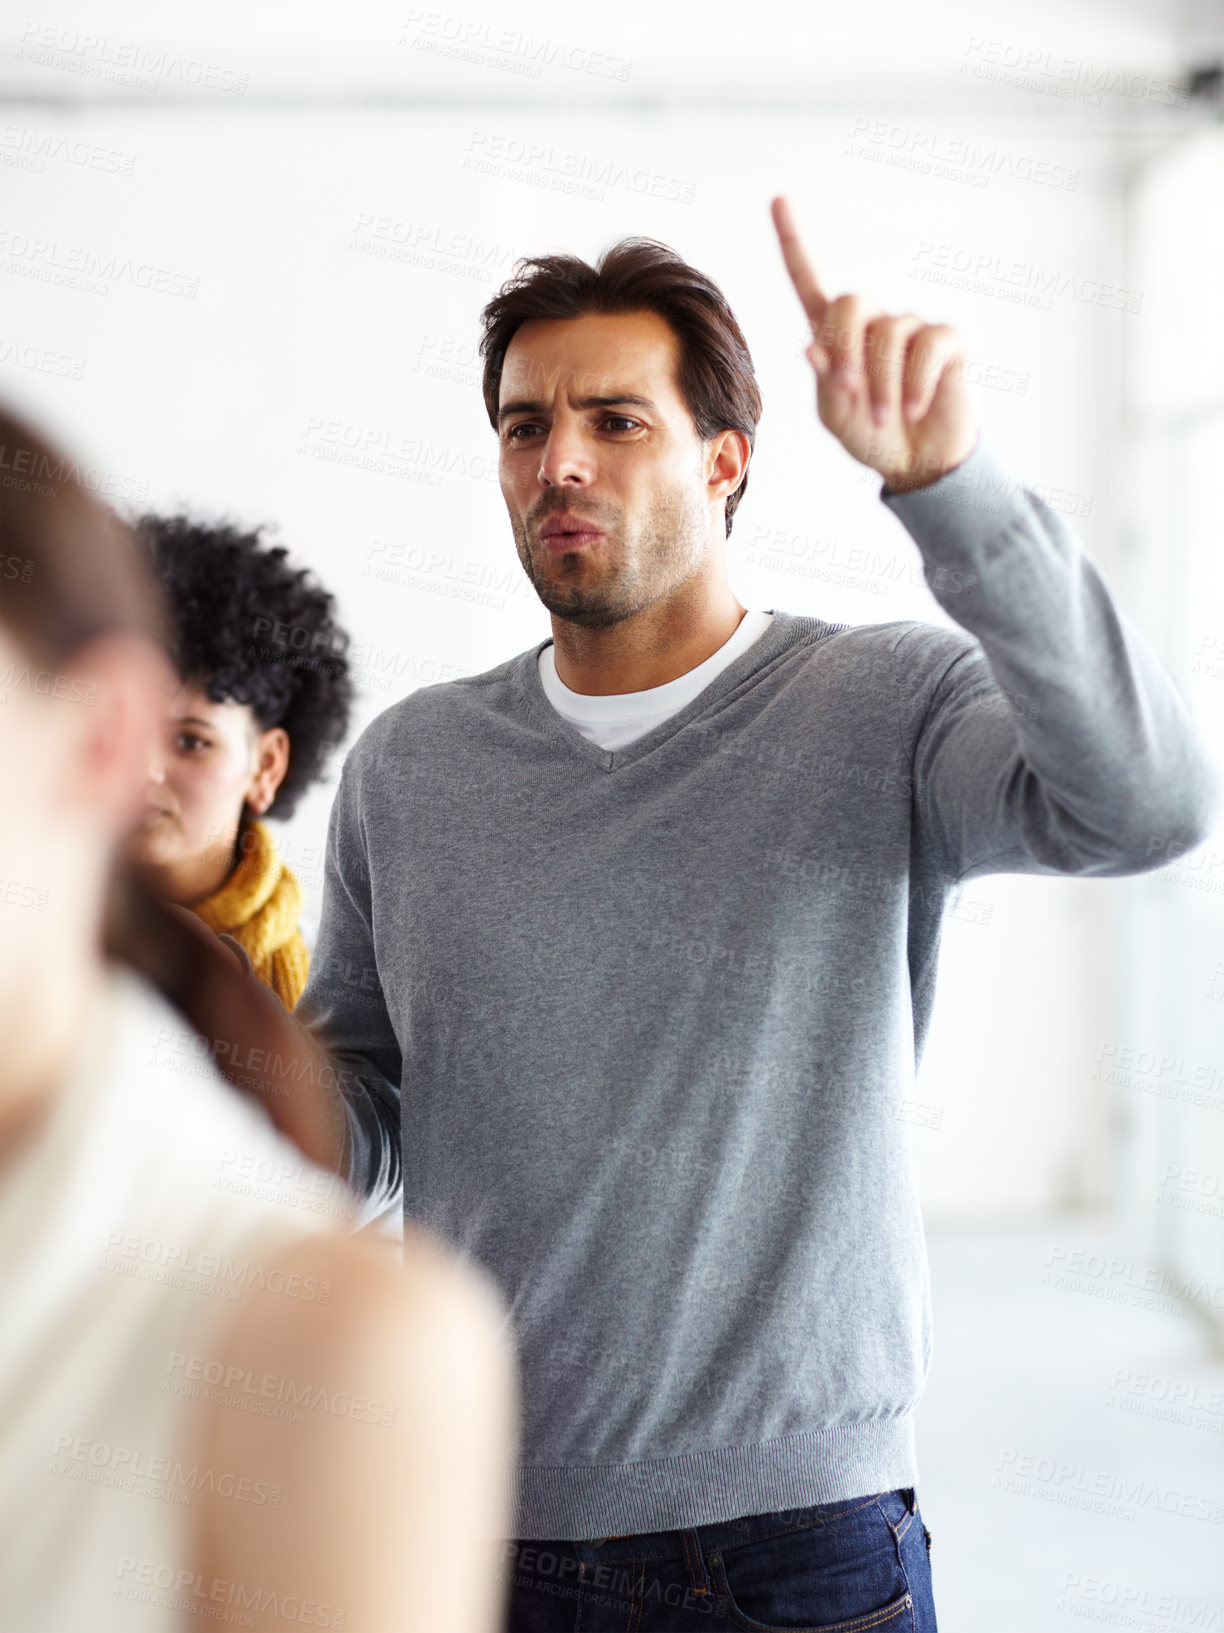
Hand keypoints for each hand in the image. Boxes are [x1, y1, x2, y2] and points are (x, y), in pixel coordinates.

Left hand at [770, 196, 978, 492]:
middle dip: (847, 351)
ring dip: (883, 384)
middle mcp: (874, 321)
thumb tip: (811, 346)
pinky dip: (916, 382)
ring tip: (886, 417)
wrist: (918, 463)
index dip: (794, 242)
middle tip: (851, 394)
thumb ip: (826, 383)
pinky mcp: (947, 341)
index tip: (778, 200)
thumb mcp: (837, 416)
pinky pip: (928, 346)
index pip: (810, 280)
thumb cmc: (872, 437)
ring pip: (889, 334)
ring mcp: (913, 327)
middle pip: (851, 302)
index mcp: (837, 334)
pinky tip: (915, 407)